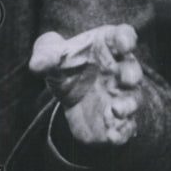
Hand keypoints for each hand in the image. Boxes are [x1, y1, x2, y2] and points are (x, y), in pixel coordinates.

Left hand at [28, 24, 142, 145]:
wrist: (68, 92)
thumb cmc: (65, 64)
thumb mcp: (51, 55)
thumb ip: (46, 54)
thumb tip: (37, 64)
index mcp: (108, 46)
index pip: (123, 35)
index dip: (126, 38)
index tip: (124, 43)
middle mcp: (120, 69)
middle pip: (133, 69)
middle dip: (132, 74)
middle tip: (126, 79)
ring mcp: (121, 95)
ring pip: (133, 99)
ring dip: (129, 105)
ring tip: (116, 110)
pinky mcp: (119, 119)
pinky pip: (126, 126)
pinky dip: (122, 132)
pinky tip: (113, 136)